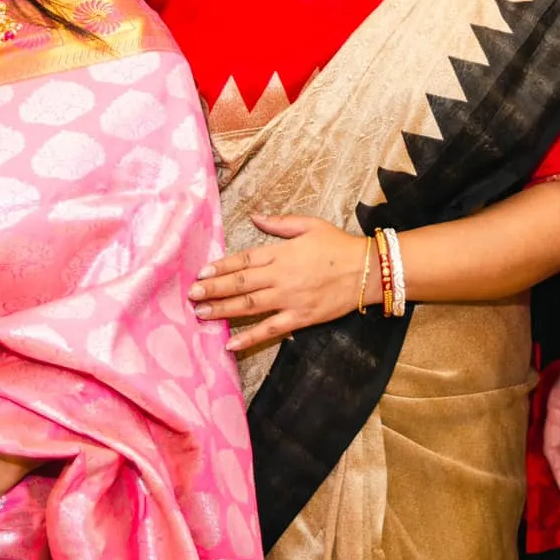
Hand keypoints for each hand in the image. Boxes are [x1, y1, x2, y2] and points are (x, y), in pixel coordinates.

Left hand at [190, 214, 370, 351]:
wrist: (368, 270)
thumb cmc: (338, 245)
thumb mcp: (310, 225)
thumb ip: (279, 223)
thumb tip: (254, 216)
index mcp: (281, 252)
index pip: (244, 259)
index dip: (221, 266)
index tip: (201, 271)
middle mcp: (281, 276)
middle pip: (240, 283)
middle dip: (213, 288)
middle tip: (191, 294)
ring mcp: (289, 299)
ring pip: (249, 306)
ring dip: (223, 310)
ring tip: (201, 313)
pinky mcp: (300, 318)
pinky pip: (270, 330)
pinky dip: (249, 337)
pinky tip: (229, 343)